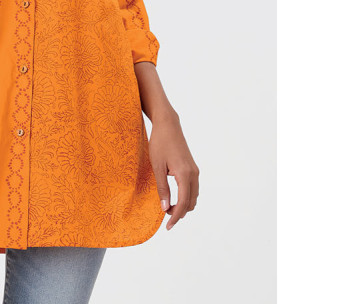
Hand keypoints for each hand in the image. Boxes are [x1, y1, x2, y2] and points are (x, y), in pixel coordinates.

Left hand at [148, 112, 199, 229]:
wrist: (168, 125)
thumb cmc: (160, 143)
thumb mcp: (157, 166)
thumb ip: (162, 188)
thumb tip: (165, 208)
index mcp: (184, 174)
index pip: (183, 203)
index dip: (175, 216)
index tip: (167, 226)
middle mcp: (193, 174)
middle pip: (190, 203)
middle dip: (179, 212)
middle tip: (164, 215)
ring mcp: (195, 170)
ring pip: (193, 196)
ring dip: (183, 205)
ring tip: (167, 207)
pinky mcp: (193, 168)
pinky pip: (193, 188)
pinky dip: (185, 197)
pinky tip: (174, 197)